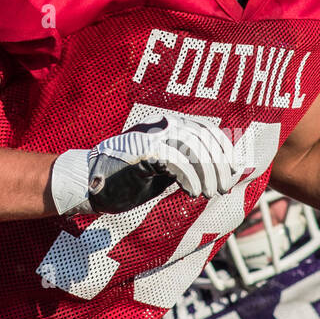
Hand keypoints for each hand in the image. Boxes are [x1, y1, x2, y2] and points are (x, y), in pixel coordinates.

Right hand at [52, 115, 245, 215]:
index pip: (208, 131)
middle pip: (205, 139)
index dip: (225, 152)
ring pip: (195, 148)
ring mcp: (151, 135)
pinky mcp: (143, 150)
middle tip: (223, 189)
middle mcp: (161, 125)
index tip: (233, 173)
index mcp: (167, 126)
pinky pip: (178, 161)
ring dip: (208, 173)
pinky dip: (191, 178)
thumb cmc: (123, 181)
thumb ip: (187, 167)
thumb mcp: (162, 172)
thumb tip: (223, 172)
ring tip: (209, 193)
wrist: (85, 184)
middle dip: (220, 166)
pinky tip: (192, 192)